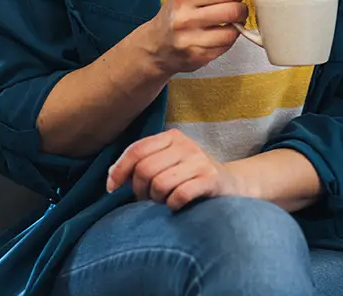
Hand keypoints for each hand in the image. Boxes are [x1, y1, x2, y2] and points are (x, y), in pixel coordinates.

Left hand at [107, 128, 249, 209]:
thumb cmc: (190, 178)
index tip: (112, 188)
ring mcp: (200, 161)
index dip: (119, 171)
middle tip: (147, 199)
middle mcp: (186, 145)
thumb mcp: (167, 164)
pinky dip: (173, 205)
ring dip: (157, 199)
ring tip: (165, 201)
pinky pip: (179, 195)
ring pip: (160, 184)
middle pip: (145, 169)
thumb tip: (111, 177)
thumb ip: (141, 165)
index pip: (137, 150)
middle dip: (140, 190)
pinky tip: (178, 205)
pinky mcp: (211, 179)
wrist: (231, 185)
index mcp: (172, 137)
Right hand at [135, 0, 246, 74]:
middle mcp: (184, 19)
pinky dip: (228, 39)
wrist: (156, 45)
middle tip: (235, 8)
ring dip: (237, 25)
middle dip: (240, 8)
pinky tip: (219, 34)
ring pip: (233, 30)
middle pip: (233, 10)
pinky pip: (227, 45)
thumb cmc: (176, 12)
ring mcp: (191, 40)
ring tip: (228, 21)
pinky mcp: (198, 57)